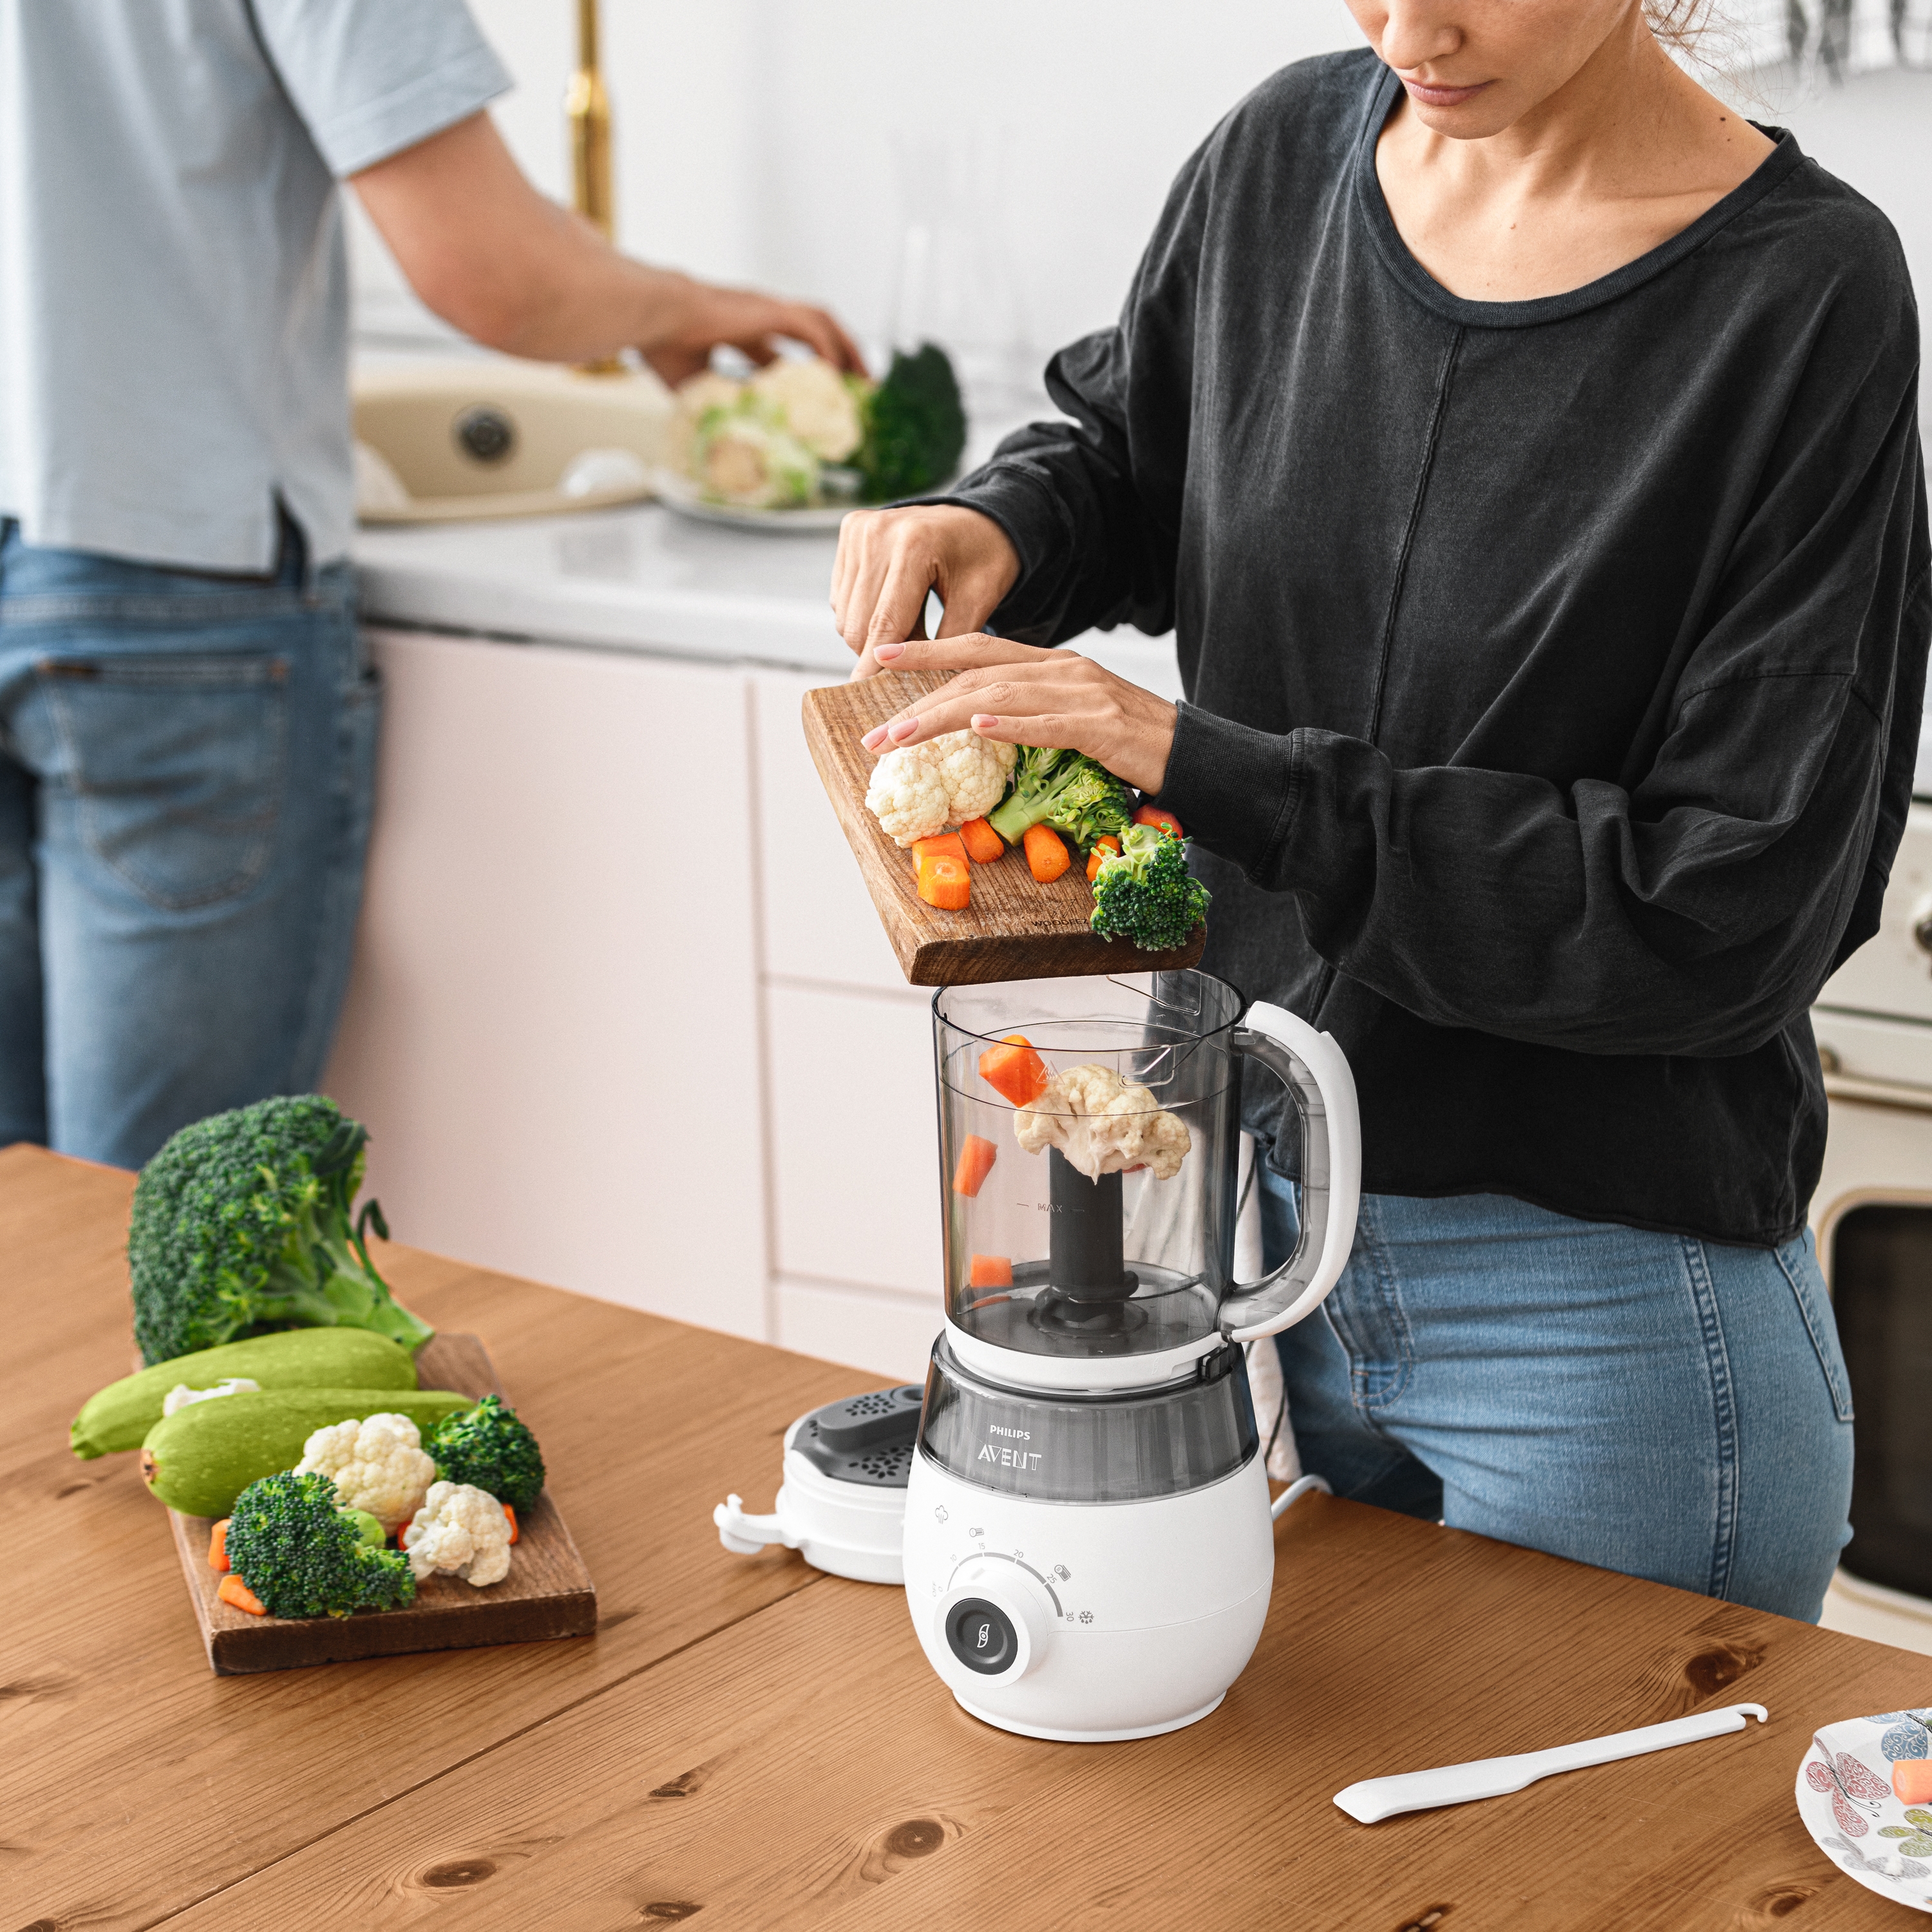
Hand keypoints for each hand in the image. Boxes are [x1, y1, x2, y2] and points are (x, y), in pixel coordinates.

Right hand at [635, 274, 867, 386]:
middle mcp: (755, 315)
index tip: (815, 397)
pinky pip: (811, 331)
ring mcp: (764, 308)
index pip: (778, 349)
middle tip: (856, 384)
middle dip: (838, 355)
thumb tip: (720, 436)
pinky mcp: (768, 310)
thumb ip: (712, 402)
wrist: (652, 316)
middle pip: (811, 329)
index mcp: (736, 329)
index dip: (801, 373)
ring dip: (846, 348)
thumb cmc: (660, 344)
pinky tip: (837, 375)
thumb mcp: (692, 383)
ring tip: (863, 378)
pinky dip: (829, 351)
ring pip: (821, 321)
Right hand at [832, 506, 1020, 677]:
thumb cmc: (985, 559)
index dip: (875, 667)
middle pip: (859, 624)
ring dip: (872, 637)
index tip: (867, 700)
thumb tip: (918, 691)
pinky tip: (895, 609)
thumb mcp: (979, 602)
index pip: (885, 622)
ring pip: (847, 615)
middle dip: (880, 654)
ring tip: (912, 629)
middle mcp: (877, 532)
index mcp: (914, 544)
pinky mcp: (849, 531)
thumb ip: (947, 646)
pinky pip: (842, 597)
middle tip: (913, 663)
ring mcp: (860, 530)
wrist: (977, 517)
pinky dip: (864, 615)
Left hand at [856, 636, 1176, 795]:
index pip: (979, 649)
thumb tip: (981, 728)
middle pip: (977, 675)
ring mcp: (1084, 695)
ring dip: (944, 719)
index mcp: (1054, 666)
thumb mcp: (1074, 720)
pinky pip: (1050, 723)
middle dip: (919, 701)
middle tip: (876, 732)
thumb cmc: (1133, 746)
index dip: (928, 651)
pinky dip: (1011, 725)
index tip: (881, 658)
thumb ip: (1031, 715)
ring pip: (1000, 698)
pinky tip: (978, 727)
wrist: (1198, 755)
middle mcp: (1064, 670)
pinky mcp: (1104, 727)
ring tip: (902, 738)